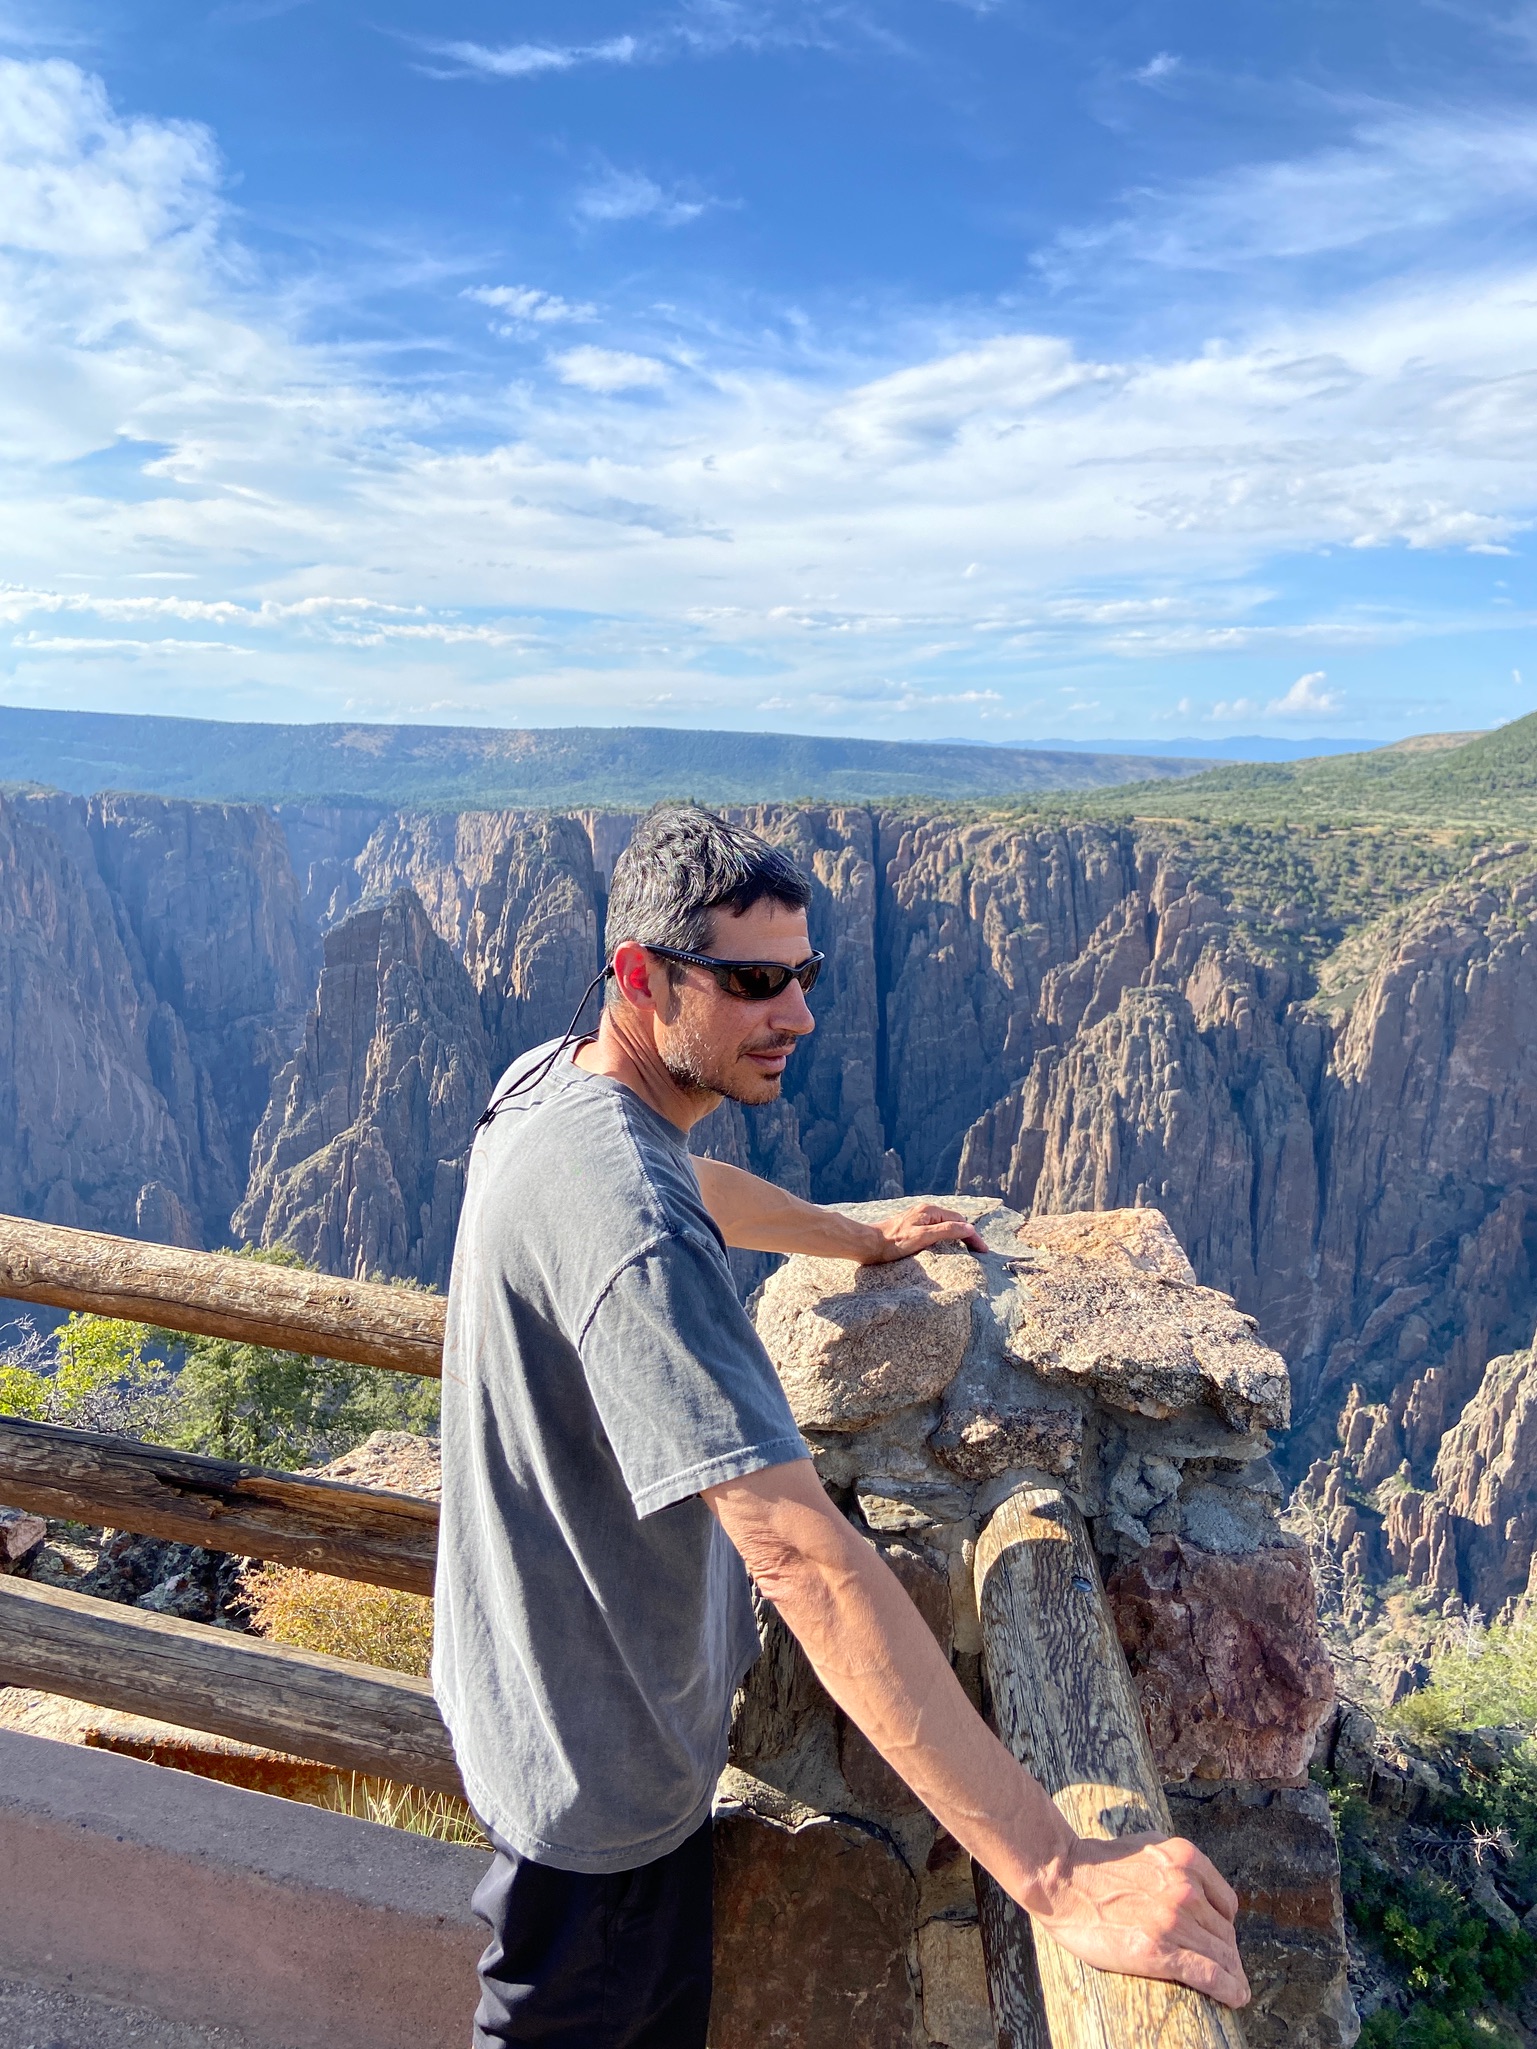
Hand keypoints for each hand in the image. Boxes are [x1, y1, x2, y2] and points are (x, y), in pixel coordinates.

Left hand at [860, 1201, 987, 1262]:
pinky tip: (947, 1247)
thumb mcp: (922, 1237)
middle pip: (954, 1221)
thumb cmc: (893, 1243)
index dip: (972, 1236)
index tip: (983, 1251)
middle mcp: (925, 1211)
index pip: (960, 1221)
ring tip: (967, 1251)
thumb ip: (946, 1231)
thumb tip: (969, 1228)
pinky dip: (946, 1237)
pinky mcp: (913, 1226)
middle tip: (978, 1252)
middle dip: (967, 1235)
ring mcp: (919, 1218)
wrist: (868, 1244)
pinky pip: (936, 1229)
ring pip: (945, 1225)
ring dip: (957, 1236)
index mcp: (930, 1211)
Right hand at [1027, 1832, 1249, 2009]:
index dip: (1224, 1925)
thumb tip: (1196, 1882)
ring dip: (1233, 1974)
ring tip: (1236, 1987)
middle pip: (1225, 1932)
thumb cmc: (1100, 1862)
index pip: (1226, 1903)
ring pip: (1222, 1955)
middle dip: (1228, 1953)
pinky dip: (1228, 1989)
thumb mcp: (1148, 1846)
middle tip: (1227, 1969)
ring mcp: (1174, 1921)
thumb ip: (1177, 1862)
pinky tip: (1236, 1997)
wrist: (1063, 1879)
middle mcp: (1186, 1888)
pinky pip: (1209, 1975)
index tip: (1220, 1939)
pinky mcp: (1160, 1952)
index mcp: (1186, 1860)